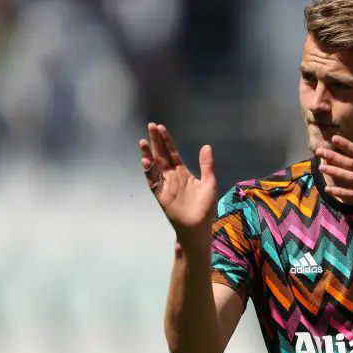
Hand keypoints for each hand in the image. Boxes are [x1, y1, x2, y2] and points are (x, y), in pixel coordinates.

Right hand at [139, 123, 216, 245]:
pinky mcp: (161, 195)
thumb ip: (206, 165)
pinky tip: (145, 161)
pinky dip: (148, 171)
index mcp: (183, 172)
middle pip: (161, 155)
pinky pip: (153, 181)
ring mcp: (165, 185)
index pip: (172, 152)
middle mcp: (172, 176)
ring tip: (142, 141)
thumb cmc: (205, 206)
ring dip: (148, 154)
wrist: (198, 226)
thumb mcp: (209, 183)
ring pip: (154, 166)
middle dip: (155, 141)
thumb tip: (206, 146)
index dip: (166, 140)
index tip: (161, 128)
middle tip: (150, 125)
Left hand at [315, 124, 352, 220]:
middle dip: (335, 157)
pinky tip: (327, 189)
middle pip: (352, 164)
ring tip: (321, 167)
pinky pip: (351, 195)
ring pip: (351, 178)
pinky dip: (339, 192)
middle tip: (319, 151)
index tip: (334, 138)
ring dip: (336, 172)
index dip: (347, 145)